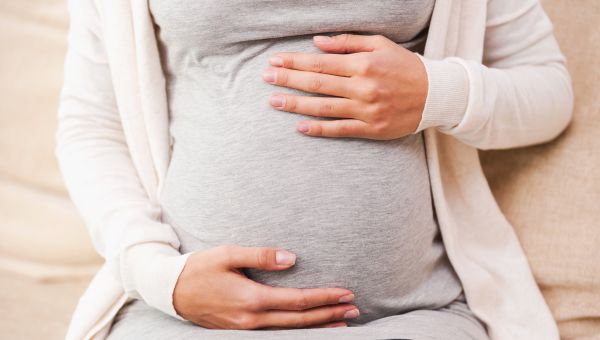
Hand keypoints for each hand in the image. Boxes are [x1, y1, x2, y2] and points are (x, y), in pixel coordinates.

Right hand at [173, 245, 358, 329]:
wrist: (170, 291)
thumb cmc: (199, 268)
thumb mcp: (228, 254)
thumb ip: (262, 256)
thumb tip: (293, 259)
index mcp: (251, 299)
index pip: (298, 301)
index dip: (325, 298)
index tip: (346, 293)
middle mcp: (252, 319)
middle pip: (300, 320)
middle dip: (329, 315)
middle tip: (354, 309)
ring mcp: (246, 328)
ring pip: (290, 331)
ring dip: (318, 326)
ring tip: (341, 322)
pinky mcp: (241, 330)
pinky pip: (276, 333)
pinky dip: (298, 330)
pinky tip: (308, 327)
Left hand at [261, 33, 427, 139]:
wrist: (436, 95)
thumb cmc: (405, 67)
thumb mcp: (380, 45)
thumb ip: (347, 42)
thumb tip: (317, 42)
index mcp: (363, 64)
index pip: (320, 62)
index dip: (294, 61)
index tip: (275, 61)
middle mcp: (362, 87)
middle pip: (317, 83)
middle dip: (288, 80)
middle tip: (265, 78)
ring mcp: (366, 110)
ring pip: (323, 108)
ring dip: (296, 105)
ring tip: (274, 102)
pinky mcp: (371, 129)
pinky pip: (340, 130)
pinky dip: (319, 130)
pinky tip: (299, 128)